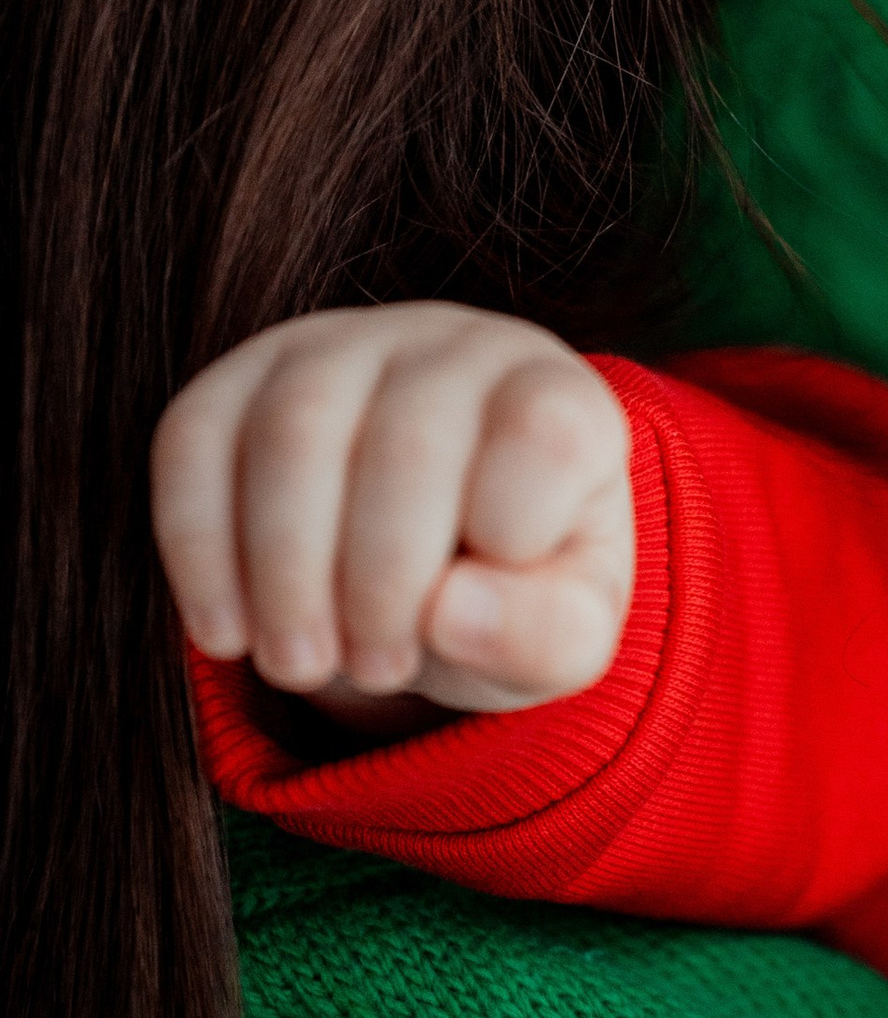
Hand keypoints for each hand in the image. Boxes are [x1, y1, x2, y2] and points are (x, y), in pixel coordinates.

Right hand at [152, 305, 633, 718]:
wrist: (431, 561)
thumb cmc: (513, 592)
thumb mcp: (562, 637)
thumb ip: (545, 635)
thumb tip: (450, 612)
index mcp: (562, 400)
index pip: (546, 433)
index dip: (507, 536)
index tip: (476, 620)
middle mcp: (459, 347)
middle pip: (406, 444)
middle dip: (379, 584)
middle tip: (377, 672)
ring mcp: (345, 345)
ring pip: (293, 434)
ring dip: (286, 574)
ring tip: (301, 666)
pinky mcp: (244, 376)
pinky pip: (196, 440)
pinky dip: (201, 549)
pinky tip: (226, 632)